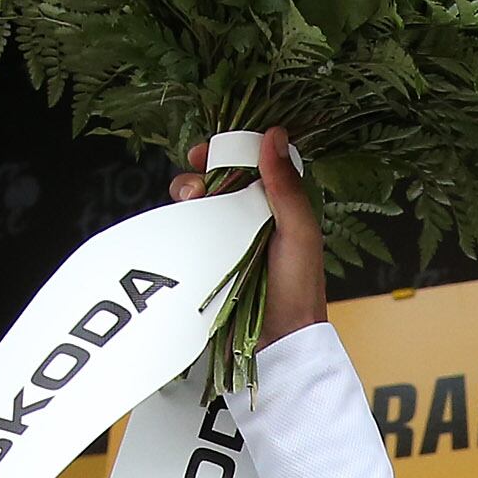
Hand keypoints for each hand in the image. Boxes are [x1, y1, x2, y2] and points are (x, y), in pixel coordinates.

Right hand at [169, 126, 327, 345]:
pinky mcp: (206, 259)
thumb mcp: (300, 233)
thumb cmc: (298, 289)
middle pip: (215, 180)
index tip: (206, 151)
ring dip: (186, 196)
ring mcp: (226, 239)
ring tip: (188, 205)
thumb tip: (274, 135)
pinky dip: (177, 223)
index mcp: (277, 206)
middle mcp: (250, 218)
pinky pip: (186, 232)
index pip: (247, 165)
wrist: (277, 341)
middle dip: (198, 174)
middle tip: (195, 186)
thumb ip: (287, 187)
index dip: (226, 152)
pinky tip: (177, 224)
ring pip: (198, 203)